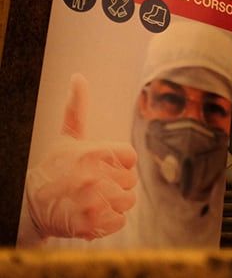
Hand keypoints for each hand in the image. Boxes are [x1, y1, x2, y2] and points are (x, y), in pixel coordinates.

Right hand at [23, 74, 137, 241]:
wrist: (31, 206)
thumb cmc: (54, 169)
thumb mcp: (67, 138)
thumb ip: (77, 109)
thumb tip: (78, 77)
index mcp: (93, 152)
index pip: (130, 158)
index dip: (119, 164)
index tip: (100, 167)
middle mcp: (93, 175)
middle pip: (131, 181)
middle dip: (115, 185)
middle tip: (91, 186)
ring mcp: (93, 200)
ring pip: (128, 201)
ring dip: (113, 204)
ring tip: (90, 200)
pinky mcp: (92, 223)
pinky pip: (119, 221)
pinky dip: (108, 222)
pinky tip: (90, 214)